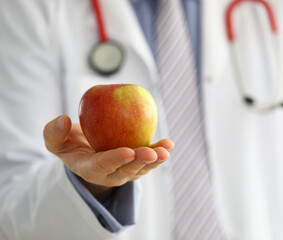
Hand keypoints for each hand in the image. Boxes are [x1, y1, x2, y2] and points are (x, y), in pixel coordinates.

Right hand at [43, 115, 173, 201]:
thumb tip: (63, 120)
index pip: (102, 166)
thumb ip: (53, 133)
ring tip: (166, 150)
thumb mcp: (55, 141)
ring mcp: (125, 170)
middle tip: (152, 153)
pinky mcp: (136, 163)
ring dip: (155, 160)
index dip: (115, 160)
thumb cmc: (70, 145)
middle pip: (127, 170)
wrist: (85, 152)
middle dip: (140, 162)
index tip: (127, 151)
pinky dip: (160, 152)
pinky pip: (149, 160)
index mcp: (90, 168)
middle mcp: (110, 174)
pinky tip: (169, 144)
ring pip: (141, 168)